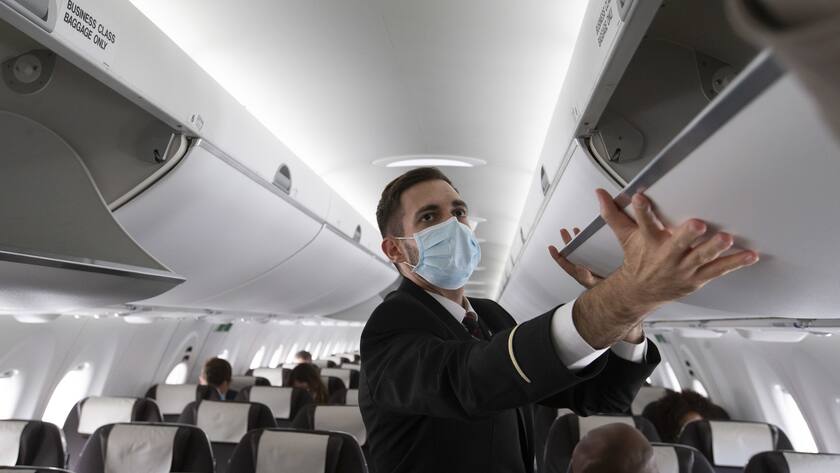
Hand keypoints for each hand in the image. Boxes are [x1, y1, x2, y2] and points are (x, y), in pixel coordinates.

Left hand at [549, 228, 603, 288]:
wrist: (614, 286)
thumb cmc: (602, 288)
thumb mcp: (592, 284)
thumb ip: (585, 277)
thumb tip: (579, 268)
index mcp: (578, 273)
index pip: (564, 263)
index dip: (556, 255)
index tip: (551, 247)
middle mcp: (582, 266)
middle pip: (571, 252)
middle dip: (567, 241)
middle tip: (563, 231)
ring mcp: (590, 262)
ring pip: (581, 248)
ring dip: (577, 239)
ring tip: (575, 230)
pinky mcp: (599, 259)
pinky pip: (592, 248)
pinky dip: (589, 241)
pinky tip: (590, 235)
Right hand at [573, 189, 758, 348]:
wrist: (638, 292)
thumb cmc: (637, 260)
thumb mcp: (625, 237)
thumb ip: (614, 214)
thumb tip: (600, 194)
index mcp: (649, 243)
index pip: (643, 224)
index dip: (642, 211)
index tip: (640, 198)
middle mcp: (667, 256)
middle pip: (677, 244)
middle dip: (687, 235)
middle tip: (697, 224)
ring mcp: (683, 268)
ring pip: (700, 258)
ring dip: (714, 249)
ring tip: (726, 239)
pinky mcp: (697, 278)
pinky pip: (718, 270)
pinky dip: (735, 263)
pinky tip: (749, 255)